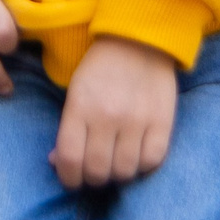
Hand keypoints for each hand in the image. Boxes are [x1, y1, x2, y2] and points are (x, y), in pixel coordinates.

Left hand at [52, 36, 176, 188]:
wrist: (138, 40)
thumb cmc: (100, 68)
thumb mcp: (74, 92)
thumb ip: (66, 129)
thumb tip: (56, 162)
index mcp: (80, 107)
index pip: (70, 158)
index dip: (68, 178)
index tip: (71, 180)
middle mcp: (107, 117)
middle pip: (98, 171)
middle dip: (92, 178)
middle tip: (94, 172)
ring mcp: (137, 121)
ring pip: (125, 171)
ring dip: (117, 175)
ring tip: (116, 164)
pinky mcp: (162, 123)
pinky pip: (152, 161)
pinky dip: (142, 167)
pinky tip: (136, 156)